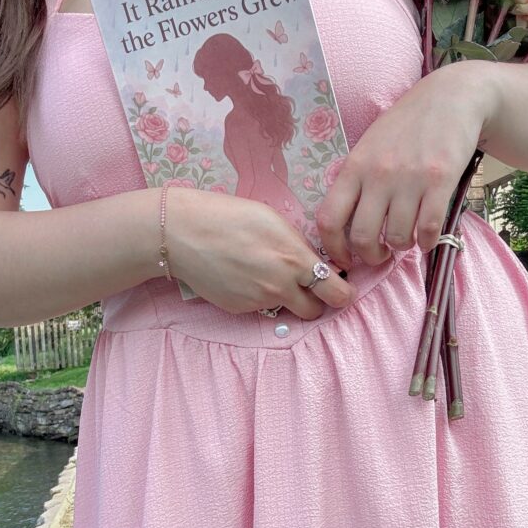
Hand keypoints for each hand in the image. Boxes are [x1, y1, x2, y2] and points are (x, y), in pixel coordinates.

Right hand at [163, 187, 357, 317]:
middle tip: (311, 287)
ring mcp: (259, 301)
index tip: (342, 286)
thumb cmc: (228, 217)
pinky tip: (244, 275)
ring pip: (287, 309)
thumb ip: (298, 246)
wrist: (183, 234)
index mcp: (295, 259)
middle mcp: (281, 286)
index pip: (337, 292)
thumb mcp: (274, 221)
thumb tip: (314, 263)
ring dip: (287, 298)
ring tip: (267, 273)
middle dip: (318, 301)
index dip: (343, 291)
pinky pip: (261, 308)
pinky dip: (259, 296)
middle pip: (316, 311)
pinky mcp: (240, 309)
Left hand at [315, 61, 497, 267]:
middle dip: (371, 256)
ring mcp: (409, 178)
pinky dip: (427, 242)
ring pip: (398, 237)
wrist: (450, 98)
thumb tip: (346, 225)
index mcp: (354, 167)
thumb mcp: (368, 146)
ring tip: (406, 237)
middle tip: (380, 254)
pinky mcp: (440, 181)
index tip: (344, 258)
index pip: (329, 218)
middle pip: (363, 237)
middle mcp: (378, 174)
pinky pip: (428, 229)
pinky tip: (427, 236)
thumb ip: (356, 180)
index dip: (333, 248)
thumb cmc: (405, 126)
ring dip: (402, 246)